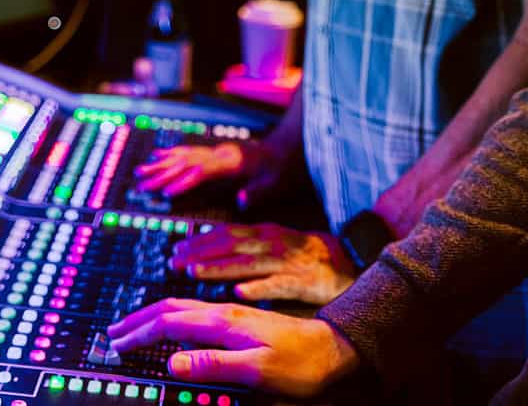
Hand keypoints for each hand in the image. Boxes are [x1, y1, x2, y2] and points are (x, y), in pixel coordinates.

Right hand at [109, 299, 358, 397]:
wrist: (336, 348)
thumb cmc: (302, 364)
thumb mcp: (258, 370)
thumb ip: (214, 364)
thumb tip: (172, 362)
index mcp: (224, 323)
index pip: (171, 323)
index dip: (141, 334)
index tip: (118, 345)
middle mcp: (225, 312)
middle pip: (171, 309)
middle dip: (138, 320)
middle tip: (113, 333)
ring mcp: (233, 314)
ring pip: (183, 306)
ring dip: (153, 314)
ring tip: (134, 323)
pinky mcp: (241, 320)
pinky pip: (197, 311)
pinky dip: (174, 314)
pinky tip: (174, 320)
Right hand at [135, 139, 294, 207]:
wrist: (290, 146)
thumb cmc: (284, 168)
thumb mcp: (278, 182)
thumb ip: (259, 192)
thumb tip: (241, 201)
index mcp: (233, 161)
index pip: (203, 171)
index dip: (184, 181)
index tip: (166, 193)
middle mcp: (221, 153)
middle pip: (186, 161)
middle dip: (162, 174)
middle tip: (141, 185)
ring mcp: (217, 150)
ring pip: (184, 155)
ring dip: (161, 164)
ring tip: (140, 171)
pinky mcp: (216, 152)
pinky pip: (189, 151)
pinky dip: (171, 154)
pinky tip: (157, 155)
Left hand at [171, 222, 355, 304]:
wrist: (354, 261)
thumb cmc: (310, 258)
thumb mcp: (278, 245)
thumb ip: (250, 248)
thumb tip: (218, 253)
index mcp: (267, 235)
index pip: (227, 234)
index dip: (200, 241)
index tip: (176, 250)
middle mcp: (274, 244)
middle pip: (231, 245)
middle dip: (200, 253)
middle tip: (174, 262)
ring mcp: (289, 262)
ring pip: (249, 263)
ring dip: (220, 268)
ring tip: (195, 274)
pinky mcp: (304, 282)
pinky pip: (279, 285)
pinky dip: (259, 287)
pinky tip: (241, 292)